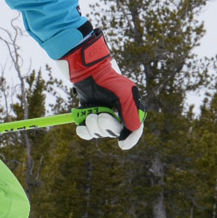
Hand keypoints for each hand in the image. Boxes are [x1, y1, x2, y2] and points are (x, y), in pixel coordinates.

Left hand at [64, 30, 143, 149]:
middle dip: (107, 126)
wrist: (88, 72)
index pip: (135, 129)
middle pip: (115, 132)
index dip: (131, 139)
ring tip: (90, 114)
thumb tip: (136, 128)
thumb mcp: (124, 94)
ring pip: (100, 133)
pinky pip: (88, 132)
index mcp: (131, 110)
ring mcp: (104, 116)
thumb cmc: (108, 81)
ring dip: (94, 126)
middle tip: (101, 116)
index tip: (122, 144)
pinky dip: (84, 131)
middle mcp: (118, 115)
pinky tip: (80, 127)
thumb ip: (131, 111)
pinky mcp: (91, 116)